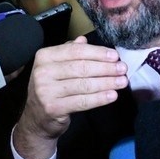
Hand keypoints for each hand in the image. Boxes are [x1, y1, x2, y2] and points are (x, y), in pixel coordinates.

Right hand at [12, 35, 127, 158]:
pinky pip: (82, 101)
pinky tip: (112, 95)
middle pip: (81, 67)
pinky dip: (99, 98)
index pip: (75, 51)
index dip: (97, 53)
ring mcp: (46, 91)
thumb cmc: (51, 89)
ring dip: (106, 82)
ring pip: (83, 84)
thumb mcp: (56, 67)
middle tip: (122, 69)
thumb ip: (69, 52)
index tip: (115, 56)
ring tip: (122, 82)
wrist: (37, 118)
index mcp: (44, 56)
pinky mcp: (53, 108)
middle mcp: (42, 72)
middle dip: (105, 68)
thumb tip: (84, 40)